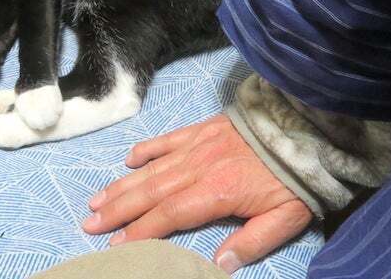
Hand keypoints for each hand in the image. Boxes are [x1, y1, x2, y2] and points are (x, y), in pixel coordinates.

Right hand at [82, 114, 311, 273]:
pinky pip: (167, 140)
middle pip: (151, 192)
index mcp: (217, 192)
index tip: (117, 245)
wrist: (300, 126)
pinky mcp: (201, 130)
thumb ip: (251, 242)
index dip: (141, 231)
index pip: (170, 215)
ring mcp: (197, 146)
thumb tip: (219, 266)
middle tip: (90, 222)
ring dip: (123, 184)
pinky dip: (146, 149)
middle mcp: (198, 168)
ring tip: (98, 198)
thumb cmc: (294, 177)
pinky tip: (129, 159)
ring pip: (152, 168)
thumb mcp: (285, 217)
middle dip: (119, 210)